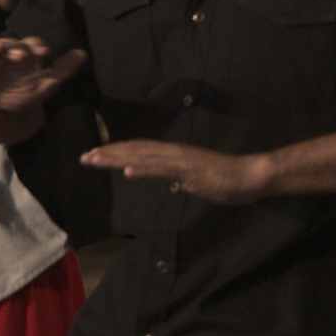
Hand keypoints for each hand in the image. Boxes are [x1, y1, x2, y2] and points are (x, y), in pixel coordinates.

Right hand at [0, 36, 86, 116]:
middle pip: (11, 43)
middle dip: (16, 47)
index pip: (32, 45)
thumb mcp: (42, 86)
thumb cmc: (18, 94)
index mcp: (25, 55)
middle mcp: (7, 53)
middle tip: (21, 55)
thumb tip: (83, 54)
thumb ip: (62, 71)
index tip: (44, 53)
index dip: (37, 47)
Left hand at [84, 138, 272, 203]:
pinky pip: (163, 169)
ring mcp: (181, 160)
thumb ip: (184, 182)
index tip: (95, 156)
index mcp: (174, 156)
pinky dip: (144, 169)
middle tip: (84, 156)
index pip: (139, 152)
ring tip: (96, 159)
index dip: (117, 153)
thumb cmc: (228, 180)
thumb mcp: (198, 183)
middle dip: (108, 154)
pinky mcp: (190, 170)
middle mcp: (173, 153)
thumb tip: (174, 185)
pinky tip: (127, 171)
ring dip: (118, 158)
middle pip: (135, 150)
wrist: (251, 176)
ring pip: (143, 156)